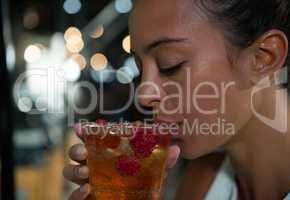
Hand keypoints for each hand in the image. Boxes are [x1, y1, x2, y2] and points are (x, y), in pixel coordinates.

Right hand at [63, 123, 180, 199]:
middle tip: (83, 152)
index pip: (92, 140)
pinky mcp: (85, 198)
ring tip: (86, 171)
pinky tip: (87, 190)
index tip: (79, 127)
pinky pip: (73, 196)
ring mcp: (87, 182)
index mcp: (107, 155)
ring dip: (75, 170)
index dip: (84, 132)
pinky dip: (77, 193)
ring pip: (71, 172)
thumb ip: (162, 162)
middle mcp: (94, 166)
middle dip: (76, 150)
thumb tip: (175, 149)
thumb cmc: (141, 186)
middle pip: (77, 154)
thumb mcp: (153, 173)